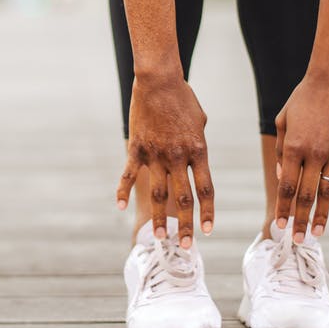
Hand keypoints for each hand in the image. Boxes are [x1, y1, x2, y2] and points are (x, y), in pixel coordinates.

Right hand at [116, 72, 214, 248]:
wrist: (158, 81)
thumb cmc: (183, 98)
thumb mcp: (200, 122)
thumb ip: (198, 145)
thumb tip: (195, 161)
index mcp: (198, 150)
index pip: (206, 188)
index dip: (207, 212)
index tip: (207, 231)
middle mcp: (178, 156)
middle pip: (184, 198)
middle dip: (186, 225)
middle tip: (186, 247)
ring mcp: (156, 154)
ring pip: (158, 193)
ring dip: (159, 218)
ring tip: (159, 237)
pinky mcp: (137, 148)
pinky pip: (128, 174)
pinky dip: (123, 191)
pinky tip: (120, 207)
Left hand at [274, 71, 328, 241]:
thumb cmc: (301, 100)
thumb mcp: (282, 122)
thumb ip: (281, 151)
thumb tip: (282, 178)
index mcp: (293, 147)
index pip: (287, 186)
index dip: (284, 209)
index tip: (280, 226)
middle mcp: (314, 153)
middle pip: (306, 195)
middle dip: (301, 220)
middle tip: (298, 240)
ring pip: (328, 190)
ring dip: (323, 214)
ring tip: (318, 233)